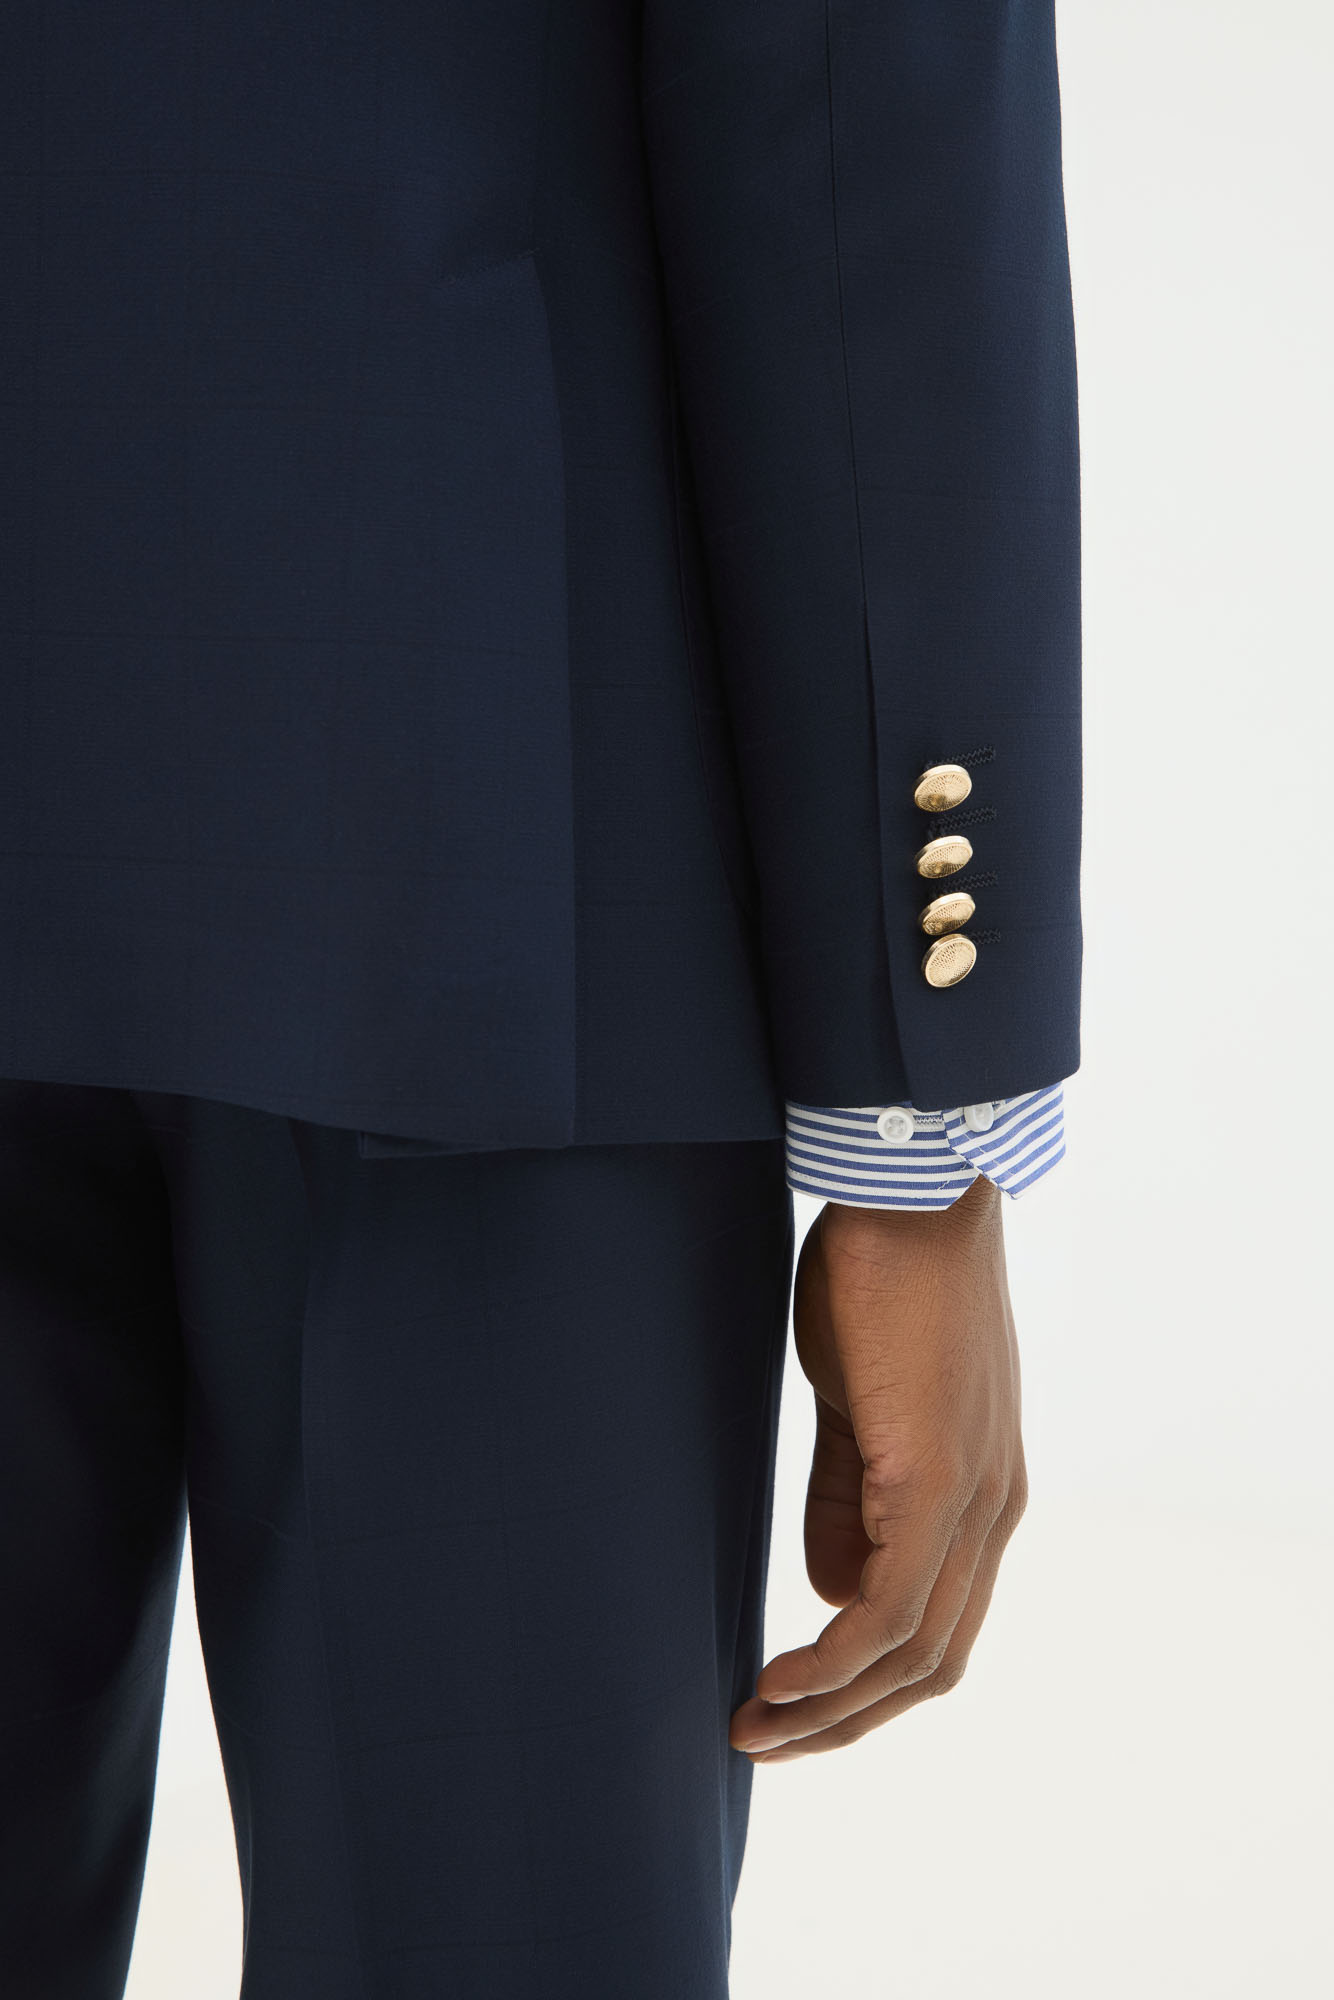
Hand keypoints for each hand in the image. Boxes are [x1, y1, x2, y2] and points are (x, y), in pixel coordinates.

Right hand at [730, 1174, 1027, 1761]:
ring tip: (755, 1725)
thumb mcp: (859, 1403)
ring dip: (831, 1705)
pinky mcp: (939, 1476)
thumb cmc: (879, 1281)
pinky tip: (781, 1675)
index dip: (867, 1686)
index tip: (790, 1706)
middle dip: (847, 1720)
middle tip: (764, 1742)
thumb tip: (827, 1591)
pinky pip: (892, 1603)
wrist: (910, 1194)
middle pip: (934, 1661)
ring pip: (915, 1648)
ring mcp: (976, 1497)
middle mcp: (995, 1508)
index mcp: (983, 1492)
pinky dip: (835, 1657)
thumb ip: (848, 1496)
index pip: (939, 1626)